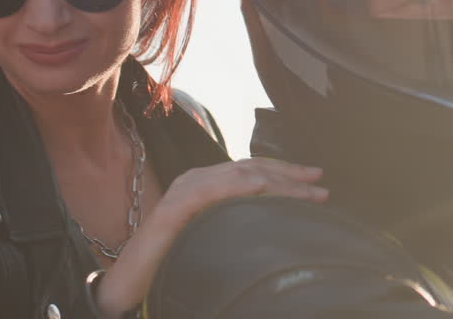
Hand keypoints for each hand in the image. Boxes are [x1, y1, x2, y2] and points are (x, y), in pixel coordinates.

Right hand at [93, 158, 326, 316]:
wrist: (131, 283)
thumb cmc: (173, 262)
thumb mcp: (214, 236)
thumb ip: (237, 222)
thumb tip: (275, 222)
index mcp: (207, 185)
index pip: (252, 170)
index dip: (285, 173)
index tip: (315, 181)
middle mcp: (196, 180)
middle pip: (250, 168)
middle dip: (289, 174)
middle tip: (320, 182)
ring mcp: (184, 190)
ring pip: (238, 177)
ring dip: (276, 182)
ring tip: (305, 191)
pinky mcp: (173, 207)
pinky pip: (209, 191)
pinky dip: (236, 186)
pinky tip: (260, 187)